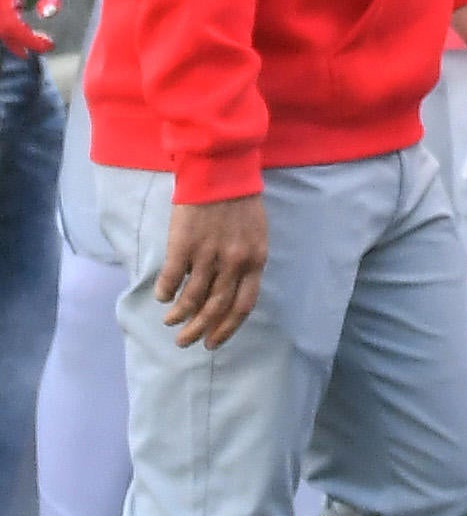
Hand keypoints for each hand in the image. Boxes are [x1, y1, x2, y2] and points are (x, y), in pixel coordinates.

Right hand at [157, 193, 267, 348]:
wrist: (221, 172)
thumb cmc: (240, 204)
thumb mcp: (255, 236)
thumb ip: (246, 264)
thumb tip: (229, 294)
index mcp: (255, 260)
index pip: (243, 305)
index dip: (227, 328)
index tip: (213, 343)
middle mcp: (234, 262)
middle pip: (216, 307)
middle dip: (199, 330)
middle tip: (185, 342)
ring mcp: (208, 254)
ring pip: (192, 298)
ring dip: (179, 315)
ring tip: (171, 322)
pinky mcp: (183, 245)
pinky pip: (172, 279)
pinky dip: (166, 293)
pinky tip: (162, 297)